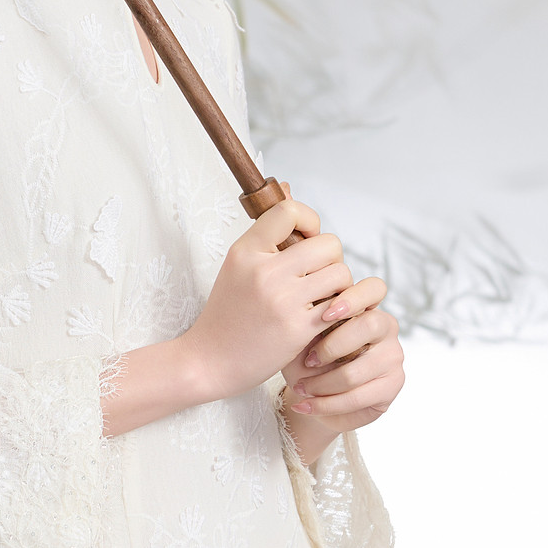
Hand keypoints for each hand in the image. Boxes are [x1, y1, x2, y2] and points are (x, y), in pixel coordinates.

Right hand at [178, 196, 353, 403]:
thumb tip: (287, 187)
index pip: (289, 211)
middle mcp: (263, 271)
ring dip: (338, 288)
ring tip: (320, 299)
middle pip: (328, 244)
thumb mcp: (237, 267)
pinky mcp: (298, 328)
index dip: (309, 221)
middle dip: (330, 260)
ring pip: (340, 274)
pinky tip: (322, 320)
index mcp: (245, 251)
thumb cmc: (226, 313)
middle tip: (316, 277)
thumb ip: (266, 235)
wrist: (208, 361)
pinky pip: (340, 306)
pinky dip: (337, 312)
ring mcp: (282, 300)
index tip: (305, 240)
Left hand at [277, 274, 402, 460]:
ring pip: (355, 371)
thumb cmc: (306, 358)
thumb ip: (309, 322)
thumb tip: (306, 311)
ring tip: (300, 388)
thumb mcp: (302, 337)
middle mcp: (385, 327)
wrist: (313, 395)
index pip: (374, 288)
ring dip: (320, 384)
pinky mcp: (392, 386)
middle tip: (308, 361)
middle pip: (369, 324)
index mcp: (365, 306)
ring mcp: (393, 356)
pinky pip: (355, 397)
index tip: (324, 315)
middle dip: (332, 346)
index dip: (352, 298)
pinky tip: (304, 405)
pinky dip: (324, 404)